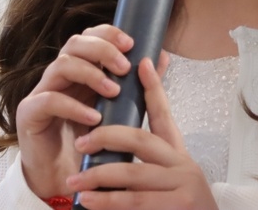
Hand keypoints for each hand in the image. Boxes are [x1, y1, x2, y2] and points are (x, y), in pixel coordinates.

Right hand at [15, 24, 133, 198]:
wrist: (63, 178)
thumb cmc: (88, 139)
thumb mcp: (116, 110)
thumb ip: (136, 84)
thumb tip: (161, 56)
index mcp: (79, 68)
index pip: (89, 36)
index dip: (108, 34)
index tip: (131, 44)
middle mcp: (59, 74)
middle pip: (75, 43)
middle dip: (102, 50)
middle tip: (124, 67)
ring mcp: (42, 90)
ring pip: (62, 64)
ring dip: (91, 74)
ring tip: (113, 91)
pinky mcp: (29, 112)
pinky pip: (49, 99)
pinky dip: (74, 106)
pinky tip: (95, 117)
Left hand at [66, 56, 217, 209]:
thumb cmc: (178, 206)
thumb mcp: (169, 177)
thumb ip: (149, 156)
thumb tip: (126, 128)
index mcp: (178, 155)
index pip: (164, 115)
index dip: (153, 88)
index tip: (140, 63)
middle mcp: (183, 167)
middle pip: (141, 140)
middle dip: (106, 138)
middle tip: (80, 142)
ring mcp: (183, 188)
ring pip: (132, 174)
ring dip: (98, 176)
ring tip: (74, 181)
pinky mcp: (177, 208)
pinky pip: (135, 203)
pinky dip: (108, 202)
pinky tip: (88, 202)